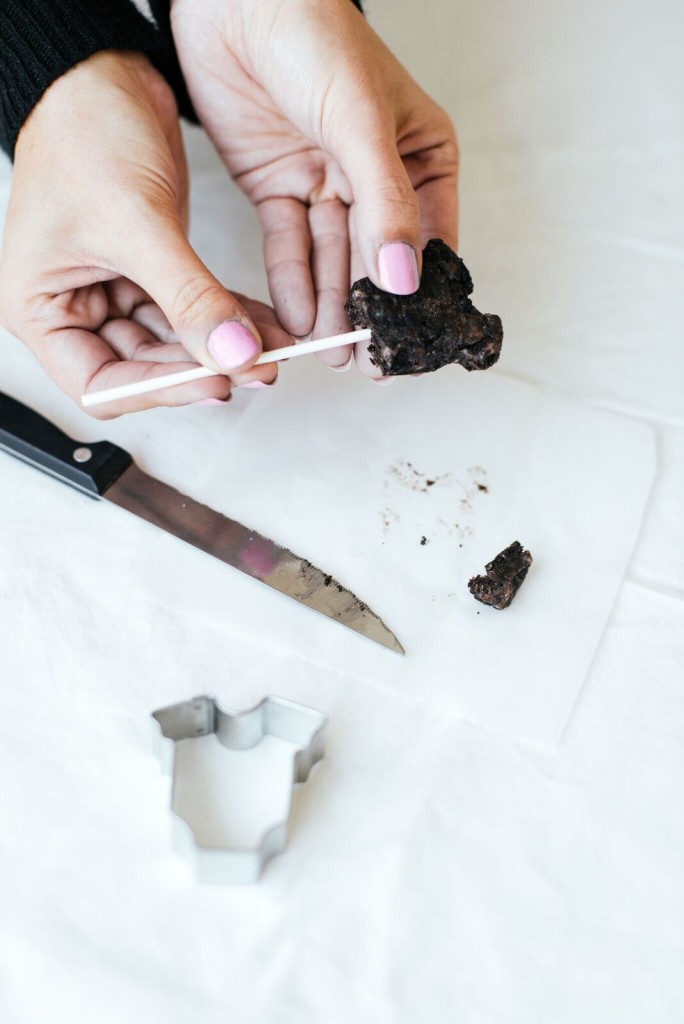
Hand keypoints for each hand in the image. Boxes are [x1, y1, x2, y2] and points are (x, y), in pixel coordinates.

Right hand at [0, 51, 289, 416]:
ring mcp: (114, 291)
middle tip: (257, 366)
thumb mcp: (137, 223)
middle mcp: (74, 308)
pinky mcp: (152, 272)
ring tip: (271, 347)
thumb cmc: (82, 130)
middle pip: (145, 367)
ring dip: (224, 346)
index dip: (162, 390)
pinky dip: (230, 318)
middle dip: (204, 368)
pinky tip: (265, 324)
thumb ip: (189, 297)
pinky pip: (194, 310)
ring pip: (176, 342)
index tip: (215, 381)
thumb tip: (231, 353)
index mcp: (41, 309)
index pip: (102, 384)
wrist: (104, 73)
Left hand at [170, 0, 458, 375]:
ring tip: (332, 352)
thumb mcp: (362, 122)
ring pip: (332, 260)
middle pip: (377, 259)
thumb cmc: (313, 35)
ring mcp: (326, 185)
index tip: (411, 340)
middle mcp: (376, 177)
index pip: (429, 238)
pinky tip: (299, 317)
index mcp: (420, 157)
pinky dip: (294, 282)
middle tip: (367, 362)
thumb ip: (385, 204)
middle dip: (370, 311)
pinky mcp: (278, 188)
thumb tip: (404, 280)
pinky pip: (290, 246)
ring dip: (331, 306)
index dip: (421, 293)